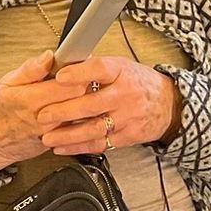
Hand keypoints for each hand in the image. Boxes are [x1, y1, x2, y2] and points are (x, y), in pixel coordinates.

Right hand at [0, 52, 86, 172]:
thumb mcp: (6, 83)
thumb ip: (30, 69)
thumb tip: (49, 56)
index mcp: (31, 100)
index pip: (70, 86)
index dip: (79, 72)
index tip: (80, 62)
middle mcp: (45, 119)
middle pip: (81, 100)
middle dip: (86, 85)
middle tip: (83, 74)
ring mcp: (53, 134)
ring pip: (83, 116)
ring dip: (85, 102)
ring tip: (77, 91)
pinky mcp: (58, 142)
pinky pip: (78, 129)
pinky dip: (81, 117)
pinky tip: (75, 108)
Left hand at [39, 56, 180, 154]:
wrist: (168, 104)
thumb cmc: (138, 82)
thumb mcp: (121, 66)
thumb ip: (95, 67)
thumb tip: (65, 63)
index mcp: (121, 72)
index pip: (99, 69)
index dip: (79, 73)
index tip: (59, 77)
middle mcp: (124, 94)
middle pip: (92, 103)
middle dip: (64, 111)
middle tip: (43, 115)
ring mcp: (126, 117)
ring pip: (94, 128)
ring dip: (68, 134)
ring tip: (47, 137)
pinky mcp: (126, 136)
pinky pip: (100, 143)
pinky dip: (79, 147)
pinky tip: (62, 147)